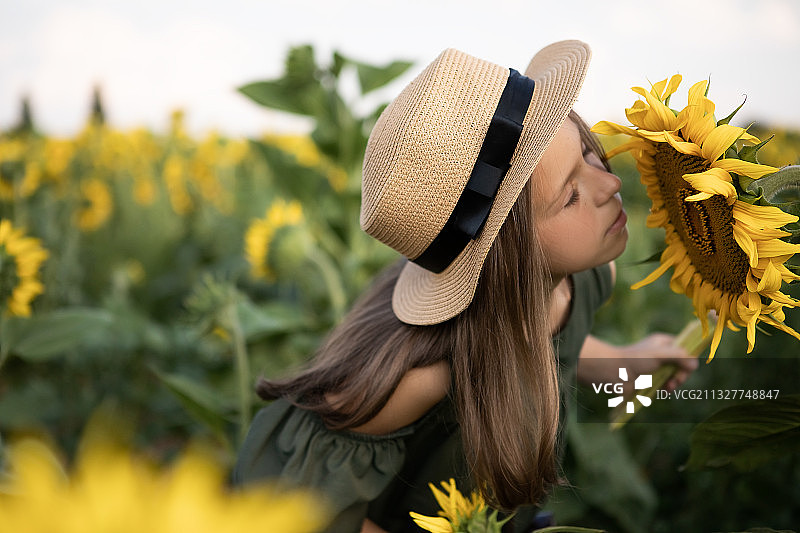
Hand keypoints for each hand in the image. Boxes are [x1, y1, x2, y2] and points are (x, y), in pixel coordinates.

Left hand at [577, 334, 697, 395]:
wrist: (613, 373)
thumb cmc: (634, 360)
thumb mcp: (659, 355)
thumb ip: (679, 357)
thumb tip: (695, 364)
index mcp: (662, 343)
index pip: (684, 347)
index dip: (688, 357)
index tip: (687, 366)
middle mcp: (660, 354)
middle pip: (682, 364)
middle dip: (682, 373)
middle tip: (676, 380)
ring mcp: (655, 367)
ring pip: (675, 375)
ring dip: (675, 382)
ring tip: (668, 387)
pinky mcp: (650, 380)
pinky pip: (665, 384)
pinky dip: (667, 388)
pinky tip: (663, 390)